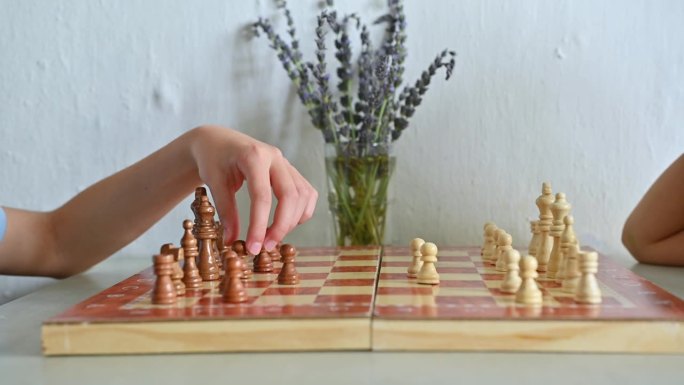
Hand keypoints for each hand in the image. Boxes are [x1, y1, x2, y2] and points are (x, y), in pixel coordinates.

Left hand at [190, 125, 317, 254]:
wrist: (218, 141)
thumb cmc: (213, 160)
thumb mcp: (214, 183)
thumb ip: (226, 211)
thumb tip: (232, 241)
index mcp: (254, 156)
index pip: (262, 196)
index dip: (259, 225)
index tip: (253, 248)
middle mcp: (275, 157)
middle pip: (290, 196)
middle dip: (281, 226)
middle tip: (266, 247)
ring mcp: (286, 163)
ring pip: (303, 195)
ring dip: (292, 221)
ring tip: (273, 237)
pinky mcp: (291, 170)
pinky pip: (306, 192)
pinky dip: (301, 211)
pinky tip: (287, 223)